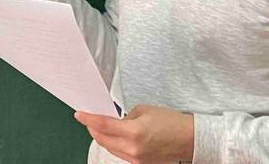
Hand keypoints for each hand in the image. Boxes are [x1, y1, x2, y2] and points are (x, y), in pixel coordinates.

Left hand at [74, 105, 193, 163]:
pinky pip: (121, 154)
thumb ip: (125, 117)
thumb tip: (114, 121)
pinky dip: (114, 145)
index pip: (102, 125)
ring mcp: (136, 160)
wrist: (190, 139)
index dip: (88, 119)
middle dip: (92, 128)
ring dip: (102, 137)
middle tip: (88, 119)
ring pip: (110, 148)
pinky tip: (114, 136)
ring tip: (100, 126)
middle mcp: (133, 150)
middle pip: (102, 139)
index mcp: (133, 132)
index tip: (79, 114)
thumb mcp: (144, 110)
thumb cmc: (170, 121)